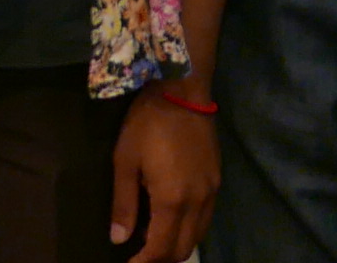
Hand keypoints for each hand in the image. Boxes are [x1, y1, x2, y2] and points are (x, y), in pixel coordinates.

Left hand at [111, 88, 219, 262]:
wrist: (182, 90)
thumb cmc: (147, 124)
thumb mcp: (125, 161)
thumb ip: (124, 204)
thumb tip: (119, 239)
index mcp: (172, 201)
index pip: (160, 249)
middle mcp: (197, 203)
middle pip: (183, 249)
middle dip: (161, 260)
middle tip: (140, 257)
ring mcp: (211, 192)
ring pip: (198, 236)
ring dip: (177, 246)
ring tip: (154, 241)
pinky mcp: (217, 181)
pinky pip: (205, 219)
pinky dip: (190, 229)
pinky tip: (172, 220)